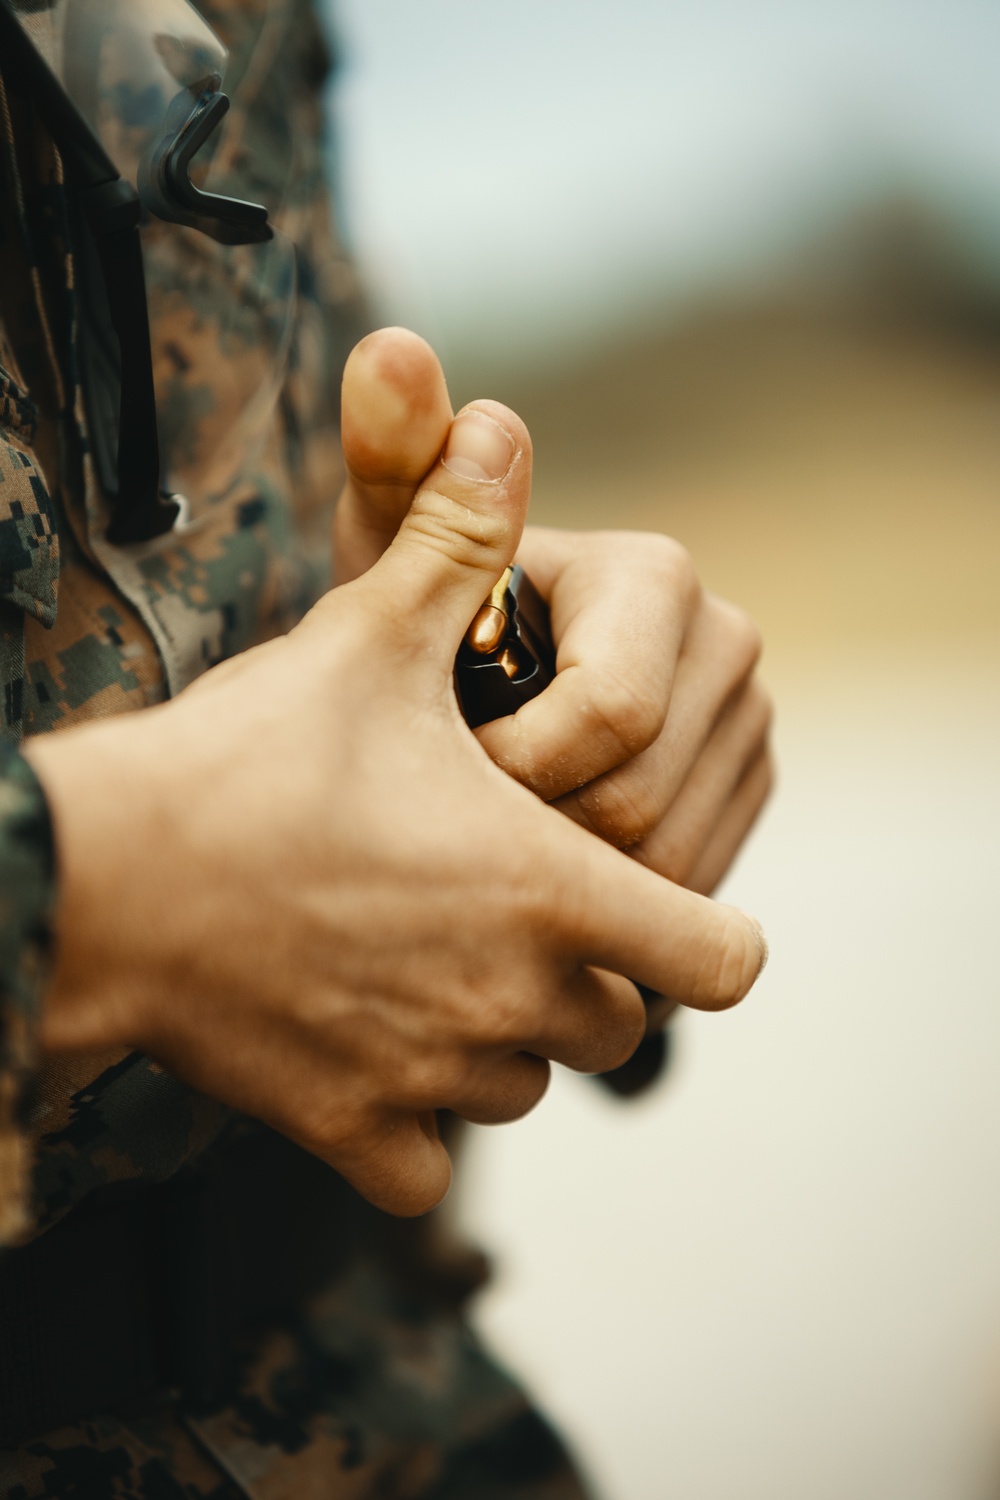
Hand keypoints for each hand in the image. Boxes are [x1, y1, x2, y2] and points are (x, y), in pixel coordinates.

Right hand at [27, 390, 764, 1216]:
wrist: (106, 873)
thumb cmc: (251, 757)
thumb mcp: (366, 633)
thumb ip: (455, 541)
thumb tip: (500, 423)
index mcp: (550, 887)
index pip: (721, 962)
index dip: (705, 930)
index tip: (650, 891)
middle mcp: (513, 998)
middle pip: (626, 1029)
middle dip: (593, 976)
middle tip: (515, 910)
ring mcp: (433, 1076)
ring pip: (531, 1087)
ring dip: (508, 1038)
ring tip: (436, 963)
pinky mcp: (351, 1131)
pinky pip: (429, 1170)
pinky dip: (419, 1125)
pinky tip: (373, 1051)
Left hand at [335, 331, 772, 906]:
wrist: (482, 674)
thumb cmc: (419, 609)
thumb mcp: (392, 544)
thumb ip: (393, 457)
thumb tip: (388, 348)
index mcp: (658, 579)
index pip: (608, 717)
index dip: (506, 770)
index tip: (431, 768)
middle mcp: (729, 645)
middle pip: (640, 804)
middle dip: (530, 830)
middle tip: (453, 818)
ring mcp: (750, 724)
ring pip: (667, 864)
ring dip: (565, 879)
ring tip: (490, 843)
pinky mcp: (748, 788)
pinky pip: (685, 888)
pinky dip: (607, 900)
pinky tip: (540, 865)